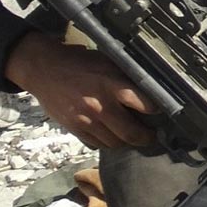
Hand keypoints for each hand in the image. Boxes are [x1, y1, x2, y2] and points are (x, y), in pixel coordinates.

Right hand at [5, 33, 154, 150]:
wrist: (43, 69)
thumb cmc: (80, 63)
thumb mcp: (108, 62)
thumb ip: (126, 78)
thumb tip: (150, 92)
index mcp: (112, 84)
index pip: (145, 104)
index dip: (157, 112)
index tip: (162, 113)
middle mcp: (101, 105)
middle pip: (131, 132)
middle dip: (146, 137)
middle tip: (152, 136)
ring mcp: (86, 120)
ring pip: (115, 142)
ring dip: (126, 142)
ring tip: (132, 136)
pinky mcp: (74, 128)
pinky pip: (97, 144)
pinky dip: (107, 142)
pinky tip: (111, 135)